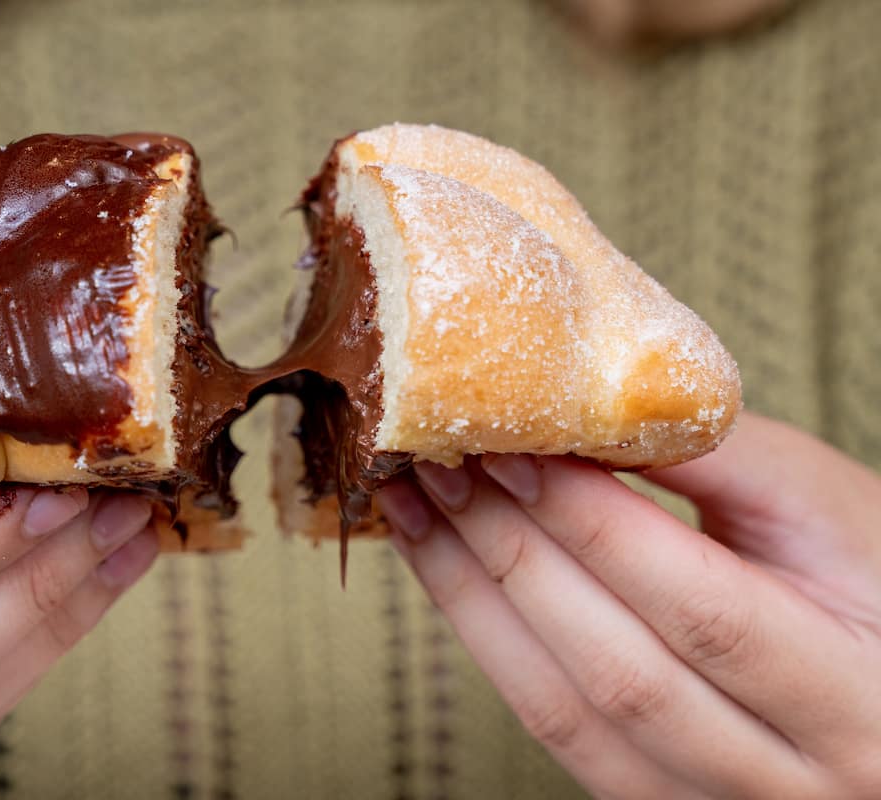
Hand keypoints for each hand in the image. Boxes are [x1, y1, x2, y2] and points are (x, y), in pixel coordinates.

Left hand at [378, 413, 880, 798]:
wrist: (880, 669)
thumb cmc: (866, 571)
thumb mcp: (814, 502)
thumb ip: (703, 454)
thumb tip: (565, 416)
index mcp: (858, 694)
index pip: (701, 609)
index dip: (593, 527)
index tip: (513, 451)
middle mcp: (792, 777)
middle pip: (619, 671)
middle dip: (512, 555)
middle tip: (438, 466)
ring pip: (566, 713)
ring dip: (473, 599)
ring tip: (415, 511)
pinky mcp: (653, 799)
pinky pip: (552, 729)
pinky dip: (490, 642)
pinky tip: (450, 570)